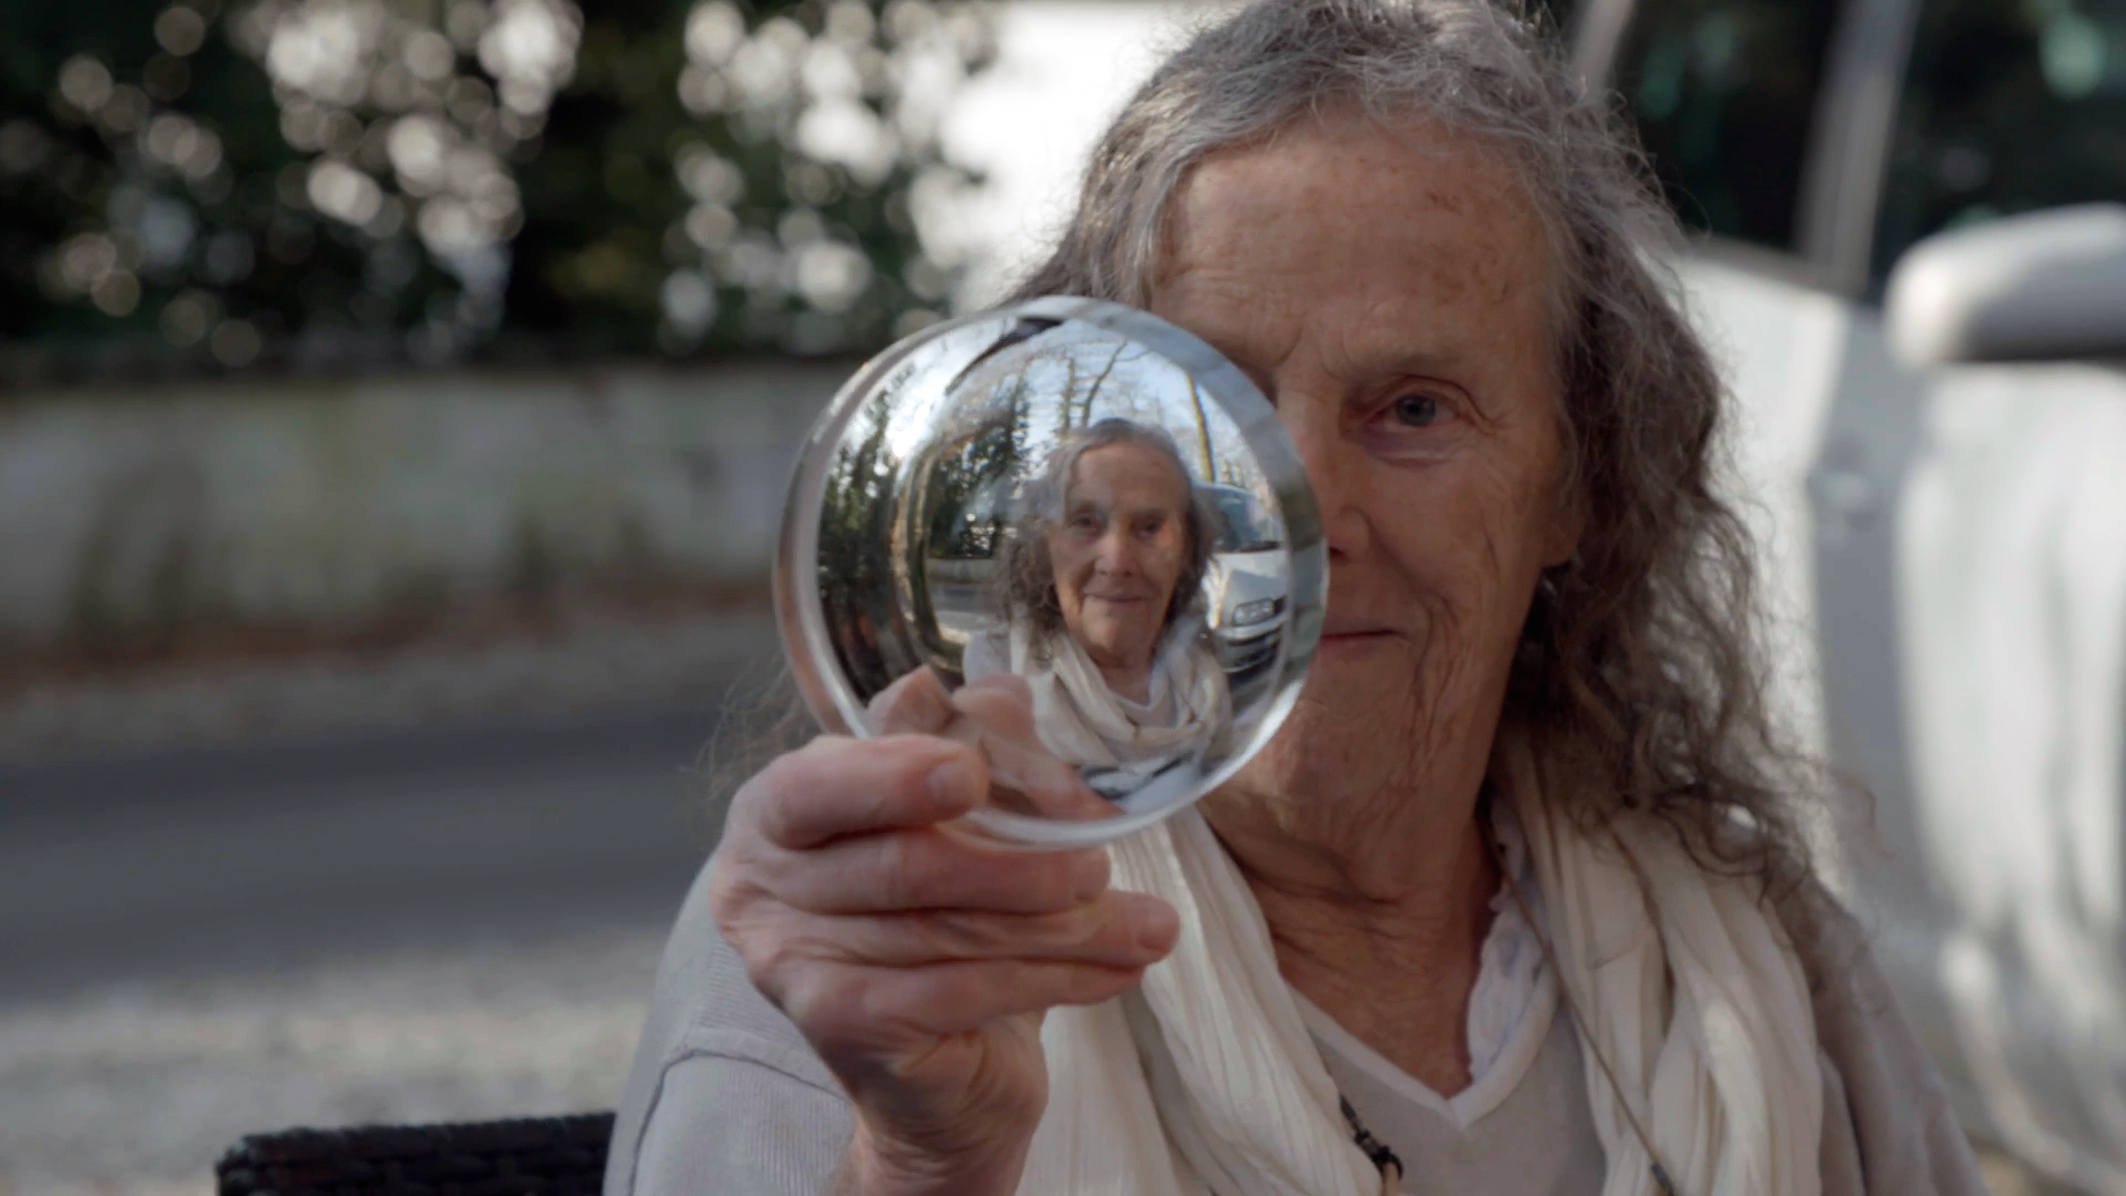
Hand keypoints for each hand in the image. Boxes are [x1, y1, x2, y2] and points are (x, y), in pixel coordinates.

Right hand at [708, 669, 1179, 1194]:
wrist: (937, 1064)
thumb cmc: (940, 917)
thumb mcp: (958, 817)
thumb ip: (970, 743)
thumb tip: (1004, 690)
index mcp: (777, 808)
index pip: (821, 783)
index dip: (894, 777)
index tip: (971, 776)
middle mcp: (761, 883)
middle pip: (906, 863)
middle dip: (1023, 865)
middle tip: (1102, 864)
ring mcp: (789, 963)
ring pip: (949, 930)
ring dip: (1063, 928)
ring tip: (1145, 926)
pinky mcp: (840, 1027)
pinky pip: (960, 990)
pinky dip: (1052, 978)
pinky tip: (1117, 970)